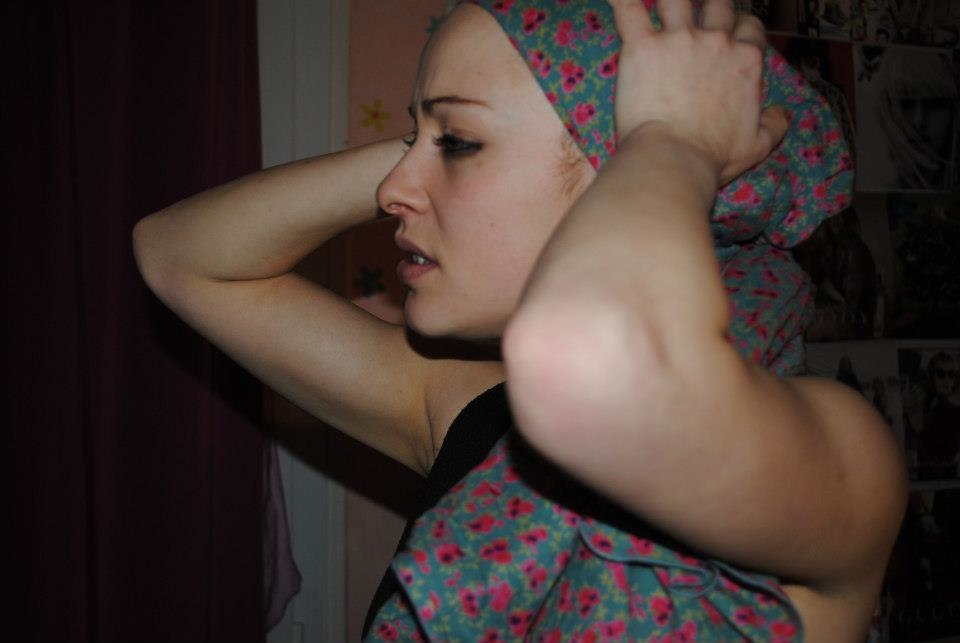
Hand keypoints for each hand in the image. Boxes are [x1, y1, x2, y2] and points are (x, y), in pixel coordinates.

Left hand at [608, 0, 788, 184]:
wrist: (673, 159)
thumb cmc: (712, 157)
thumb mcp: (757, 146)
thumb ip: (774, 125)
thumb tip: (783, 113)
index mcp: (745, 61)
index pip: (748, 27)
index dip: (740, 26)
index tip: (730, 33)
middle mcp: (715, 42)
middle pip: (717, 5)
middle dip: (710, 6)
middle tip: (697, 14)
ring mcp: (678, 40)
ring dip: (671, 2)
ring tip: (663, 6)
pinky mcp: (642, 46)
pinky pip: (629, 9)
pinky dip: (622, 1)